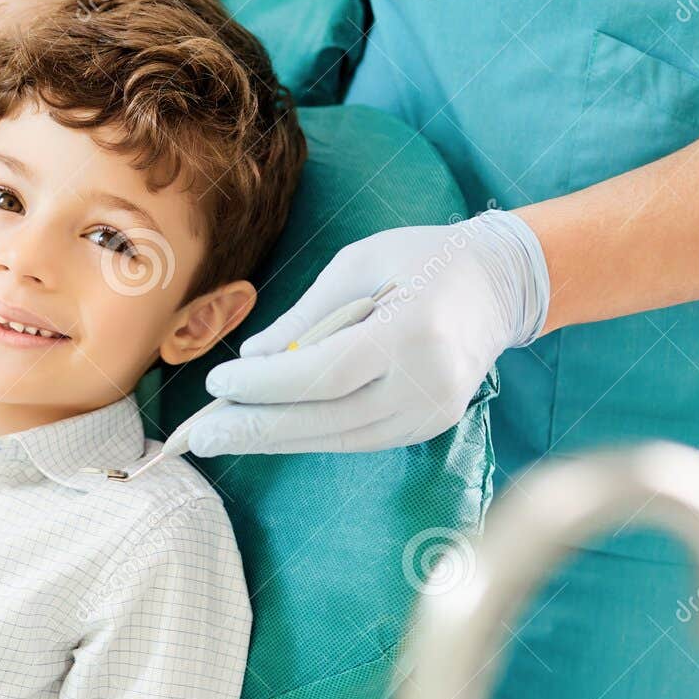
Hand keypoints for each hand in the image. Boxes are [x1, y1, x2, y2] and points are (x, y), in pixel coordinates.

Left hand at [191, 209, 549, 455]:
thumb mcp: (358, 264)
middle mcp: (427, 383)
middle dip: (256, 427)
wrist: (500, 284)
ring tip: (221, 436)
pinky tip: (267, 431)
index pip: (325, 373)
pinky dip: (308, 435)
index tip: (217, 383)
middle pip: (326, 418)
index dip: (266, 384)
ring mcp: (432, 413)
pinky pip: (355, 438)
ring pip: (337, 437)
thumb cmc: (422, 260)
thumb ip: (305, 315)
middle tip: (198, 436)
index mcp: (413, 332)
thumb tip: (252, 357)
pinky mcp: (428, 427)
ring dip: (274, 438)